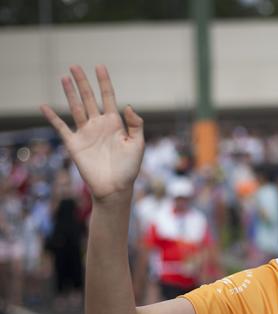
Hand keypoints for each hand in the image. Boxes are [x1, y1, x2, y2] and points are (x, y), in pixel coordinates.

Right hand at [40, 65, 144, 202]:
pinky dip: (52, 118)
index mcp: (115, 123)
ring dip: (70, 93)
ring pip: (75, 108)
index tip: (100, 66)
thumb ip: (136, 124)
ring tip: (64, 77)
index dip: (104, 82)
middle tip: (75, 66)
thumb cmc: (129, 168)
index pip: (108, 97)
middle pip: (88, 98)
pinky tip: (44, 107)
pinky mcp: (75, 144)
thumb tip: (129, 106)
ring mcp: (86, 133)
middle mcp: (99, 125)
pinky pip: (61, 128)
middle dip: (82, 82)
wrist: (115, 188)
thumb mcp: (137, 144)